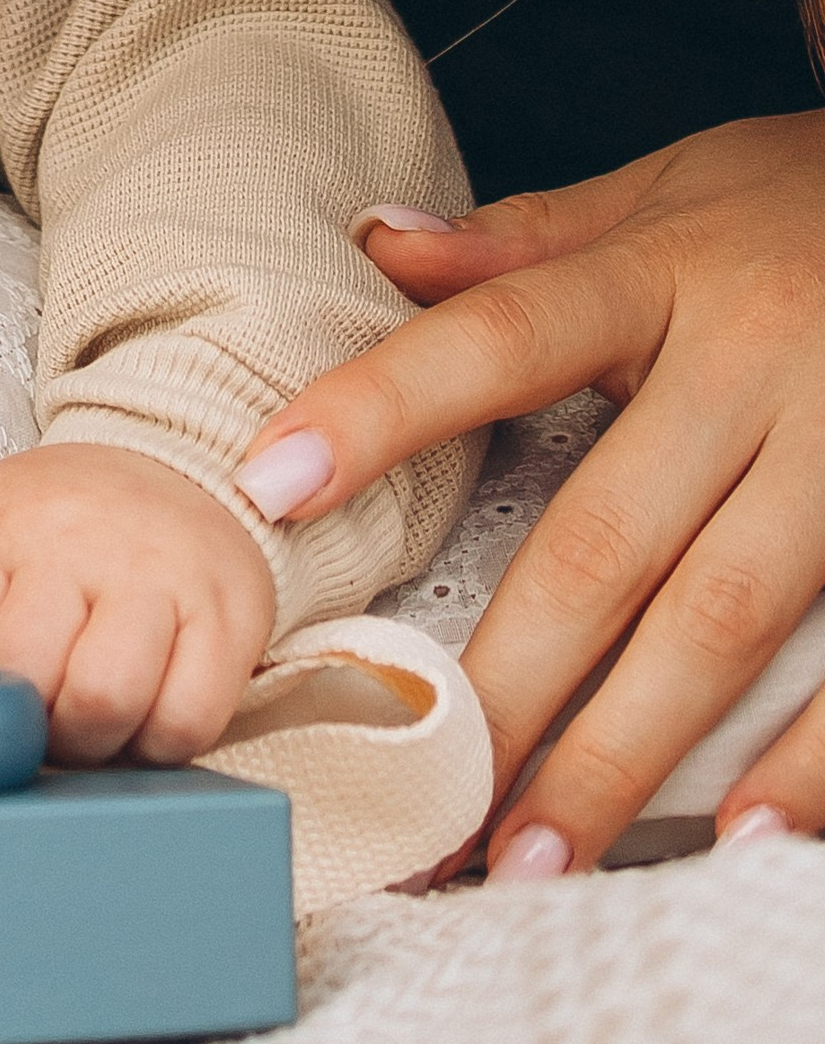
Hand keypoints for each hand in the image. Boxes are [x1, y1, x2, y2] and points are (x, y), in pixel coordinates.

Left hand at [0, 442, 276, 763]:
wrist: (179, 462)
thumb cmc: (66, 527)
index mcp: (3, 525)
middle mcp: (79, 539)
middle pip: (31, 677)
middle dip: (28, 728)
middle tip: (42, 722)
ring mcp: (159, 573)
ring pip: (106, 700)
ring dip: (92, 741)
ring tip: (90, 723)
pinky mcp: (230, 612)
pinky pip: (188, 719)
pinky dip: (159, 744)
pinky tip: (147, 718)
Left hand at [231, 115, 824, 873]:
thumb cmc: (810, 201)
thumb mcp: (675, 184)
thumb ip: (530, 236)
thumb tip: (374, 240)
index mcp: (664, 276)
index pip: (497, 337)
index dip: (381, 405)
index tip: (272, 481)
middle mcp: (751, 364)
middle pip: (604, 535)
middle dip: (507, 679)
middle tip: (423, 797)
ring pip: (718, 620)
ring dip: (621, 754)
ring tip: (534, 859)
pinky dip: (809, 759)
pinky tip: (738, 838)